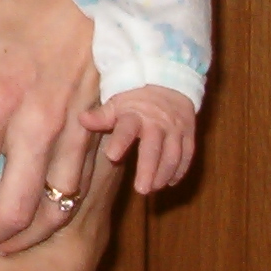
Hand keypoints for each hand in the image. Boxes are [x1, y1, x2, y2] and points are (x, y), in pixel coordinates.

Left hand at [81, 85, 195, 192]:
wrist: (169, 80)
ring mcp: (176, 129)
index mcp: (135, 114)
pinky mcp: (189, 134)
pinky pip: (187, 155)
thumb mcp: (116, 103)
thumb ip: (101, 116)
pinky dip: (180, 170)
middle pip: (154, 148)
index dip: (120, 141)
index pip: (127, 128)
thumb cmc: (136, 97)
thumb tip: (81, 119)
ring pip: (173, 155)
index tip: (111, 155)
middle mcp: (158, 123)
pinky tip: (170, 182)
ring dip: (164, 174)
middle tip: (142, 190)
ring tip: (153, 189)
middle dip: (149, 169)